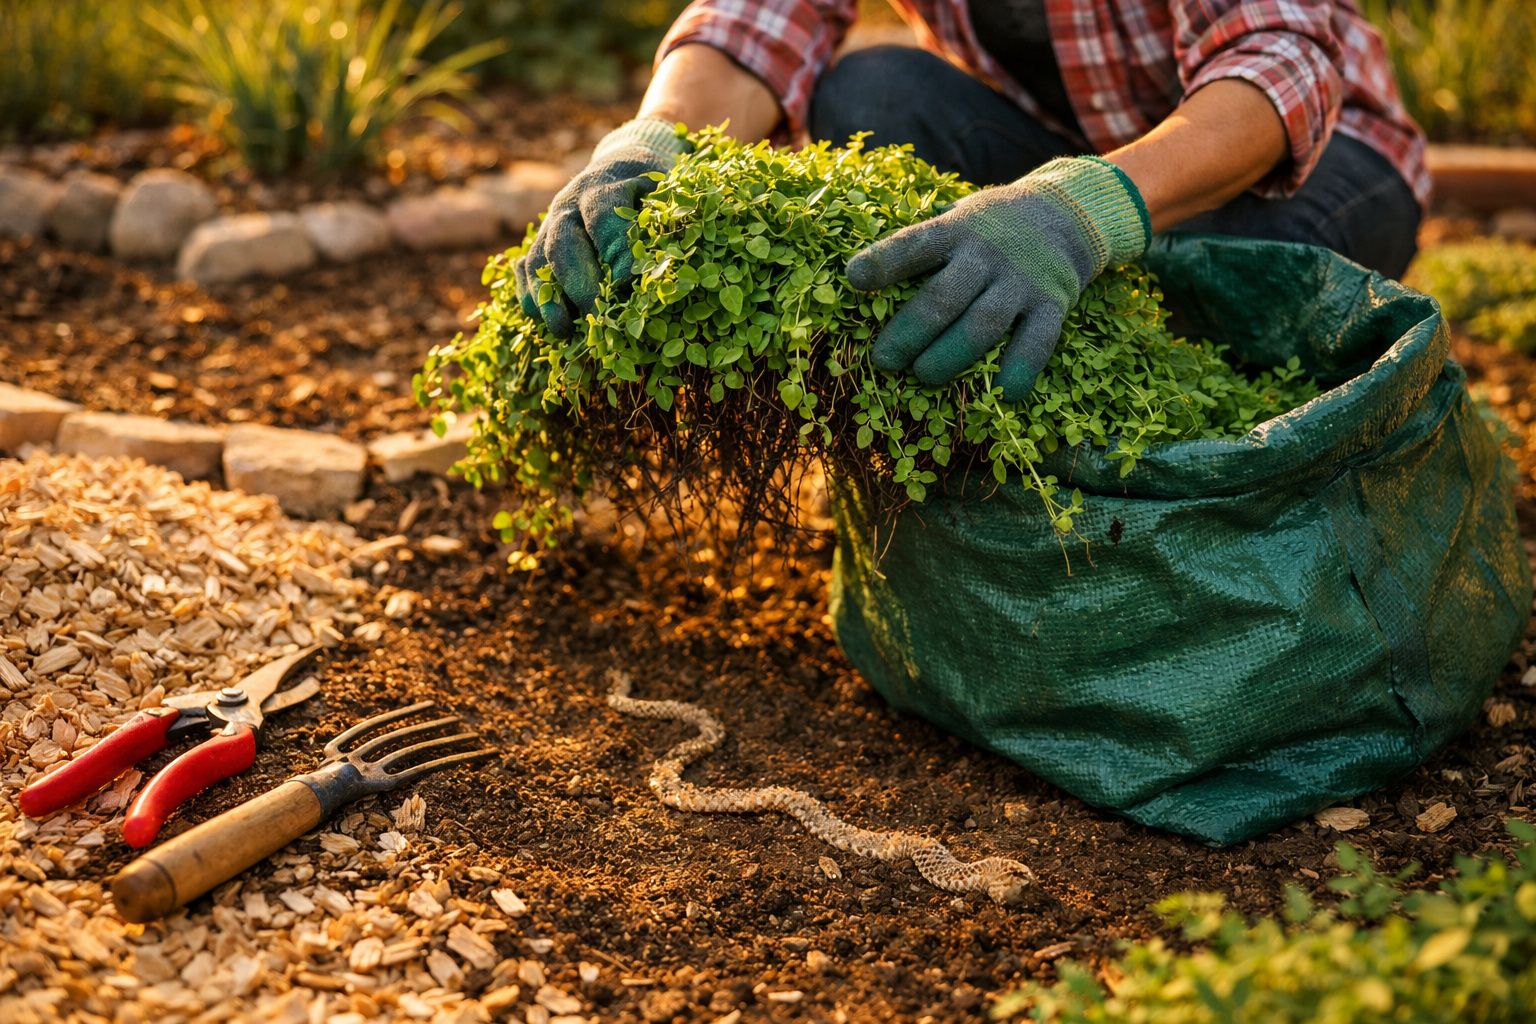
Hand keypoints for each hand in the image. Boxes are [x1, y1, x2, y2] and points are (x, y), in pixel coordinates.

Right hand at [515, 118, 690, 336]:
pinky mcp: (538, 241)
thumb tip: (658, 272)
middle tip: (596, 315)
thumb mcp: (664, 196)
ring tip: (563, 329)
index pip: (603, 218)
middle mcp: (569, 204)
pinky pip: (525, 269)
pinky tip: (543, 320)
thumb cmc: (650, 190)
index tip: (629, 283)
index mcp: (604, 186)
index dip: (615, 251)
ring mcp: (549, 223)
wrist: (618, 167)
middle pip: (564, 243)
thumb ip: (660, 225)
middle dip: (579, 283)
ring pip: (538, 259)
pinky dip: (530, 295)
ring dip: (547, 297)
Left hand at [847, 156, 1149, 399]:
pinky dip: (1020, 369)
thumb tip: (860, 281)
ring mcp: (1022, 280)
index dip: (884, 262)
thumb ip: (924, 245)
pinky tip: (1003, 393)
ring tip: (924, 376)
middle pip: (943, 297)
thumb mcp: (957, 218)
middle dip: (909, 332)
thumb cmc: (990, 227)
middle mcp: (987, 254)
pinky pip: (1037, 341)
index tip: (853, 278)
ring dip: (950, 356)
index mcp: (955, 230)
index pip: (914, 245)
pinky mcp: (1053, 302)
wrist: (1068, 214)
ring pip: (983, 324)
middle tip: (883, 360)